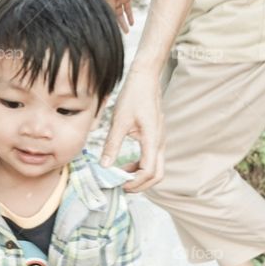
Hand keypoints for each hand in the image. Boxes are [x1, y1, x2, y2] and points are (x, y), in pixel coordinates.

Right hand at [99, 0, 136, 31]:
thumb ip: (110, 8)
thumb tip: (111, 21)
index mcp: (102, 0)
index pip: (104, 15)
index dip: (106, 24)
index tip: (106, 34)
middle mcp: (110, 1)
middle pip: (113, 16)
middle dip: (115, 26)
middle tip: (118, 36)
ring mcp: (118, 0)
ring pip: (120, 15)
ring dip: (123, 23)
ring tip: (127, 32)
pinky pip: (128, 9)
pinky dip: (130, 16)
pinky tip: (132, 23)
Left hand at [100, 67, 164, 192]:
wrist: (145, 78)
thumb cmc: (134, 95)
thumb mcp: (119, 120)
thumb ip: (112, 144)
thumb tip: (104, 166)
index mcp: (153, 139)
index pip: (148, 171)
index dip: (135, 182)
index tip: (119, 184)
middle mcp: (160, 142)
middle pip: (157, 175)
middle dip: (141, 185)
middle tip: (121, 186)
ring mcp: (160, 141)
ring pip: (156, 169)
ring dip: (139, 176)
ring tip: (120, 176)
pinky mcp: (156, 138)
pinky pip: (152, 160)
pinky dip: (140, 167)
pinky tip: (125, 165)